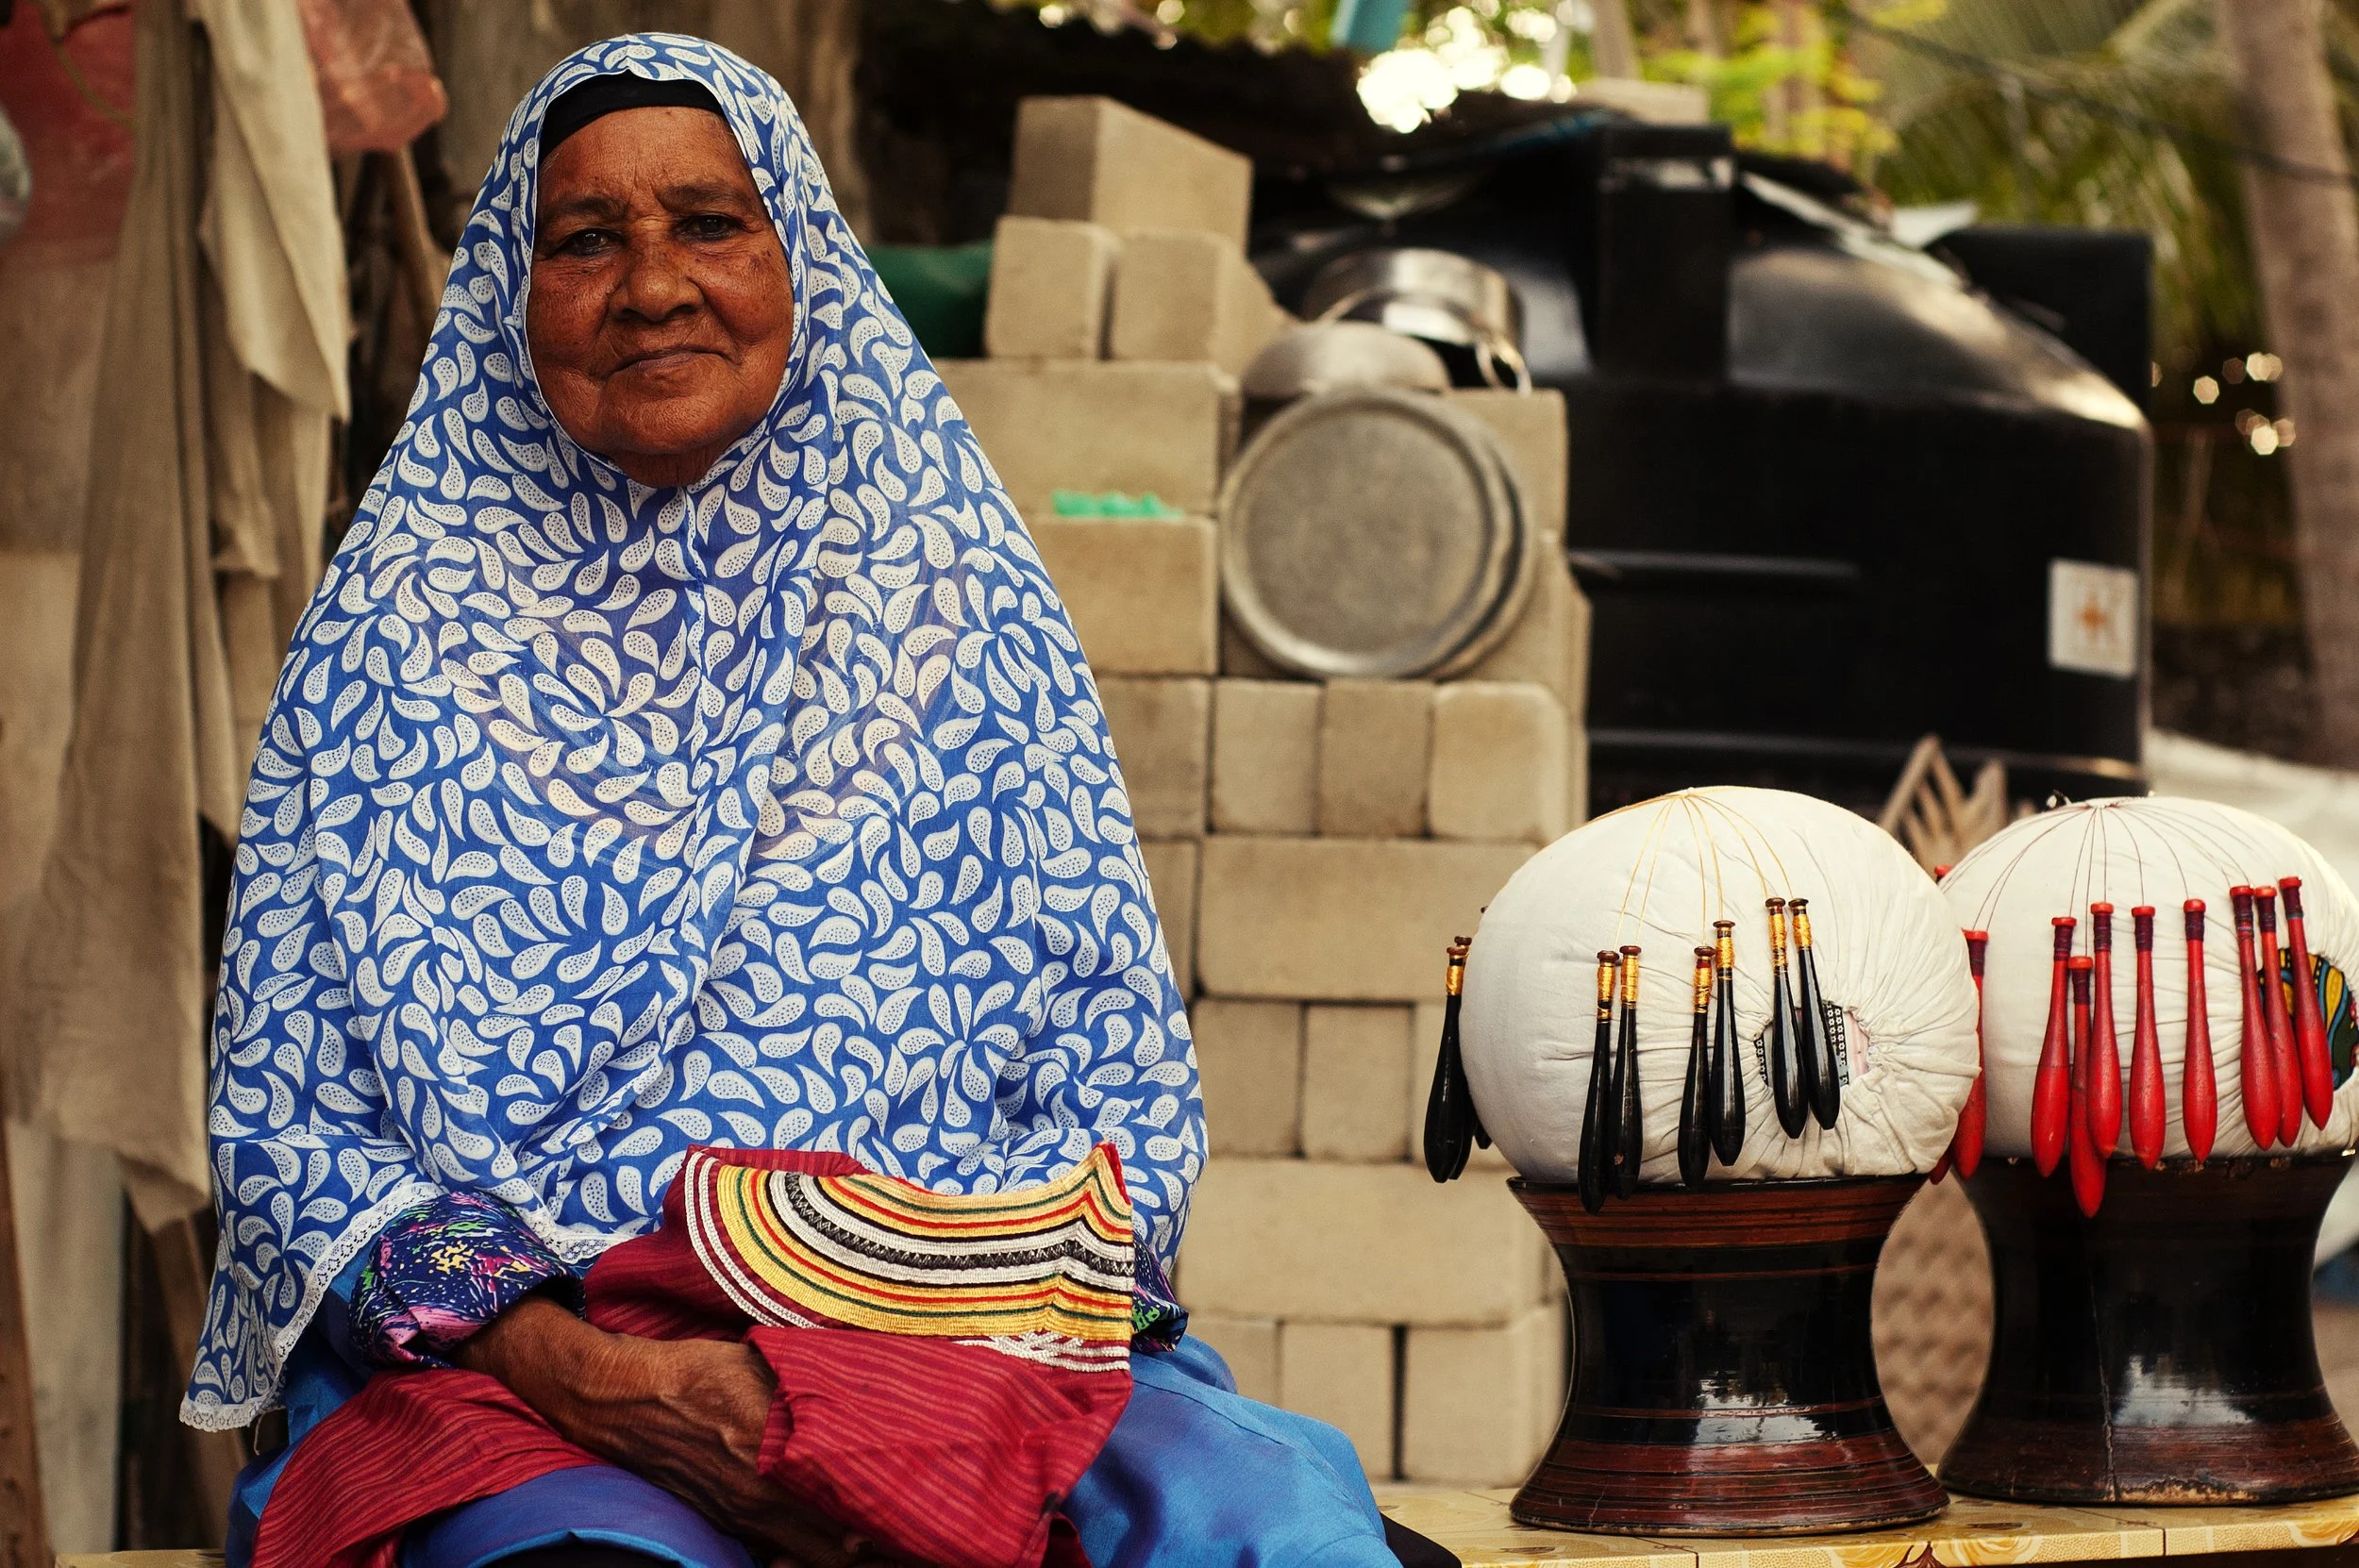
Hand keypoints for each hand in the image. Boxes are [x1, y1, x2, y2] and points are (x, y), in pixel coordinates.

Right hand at [454, 1297, 898, 1565]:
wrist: (620, 1400)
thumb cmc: (695, 1370)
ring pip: (811, 1556)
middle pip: (838, 1544)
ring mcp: (743, 1516)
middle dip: (881, 1546)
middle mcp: (761, 1493)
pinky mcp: (729, 1523)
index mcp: (774, 1447)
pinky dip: (810, 1556)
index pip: (847, 1497)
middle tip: (922, 1539)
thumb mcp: (757, 1362)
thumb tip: (860, 1384)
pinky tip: (837, 1549)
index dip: (891, 1511)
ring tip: (889, 1548)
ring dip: (848, 1554)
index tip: (929, 1509)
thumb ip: (808, 1381)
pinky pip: (779, 1553)